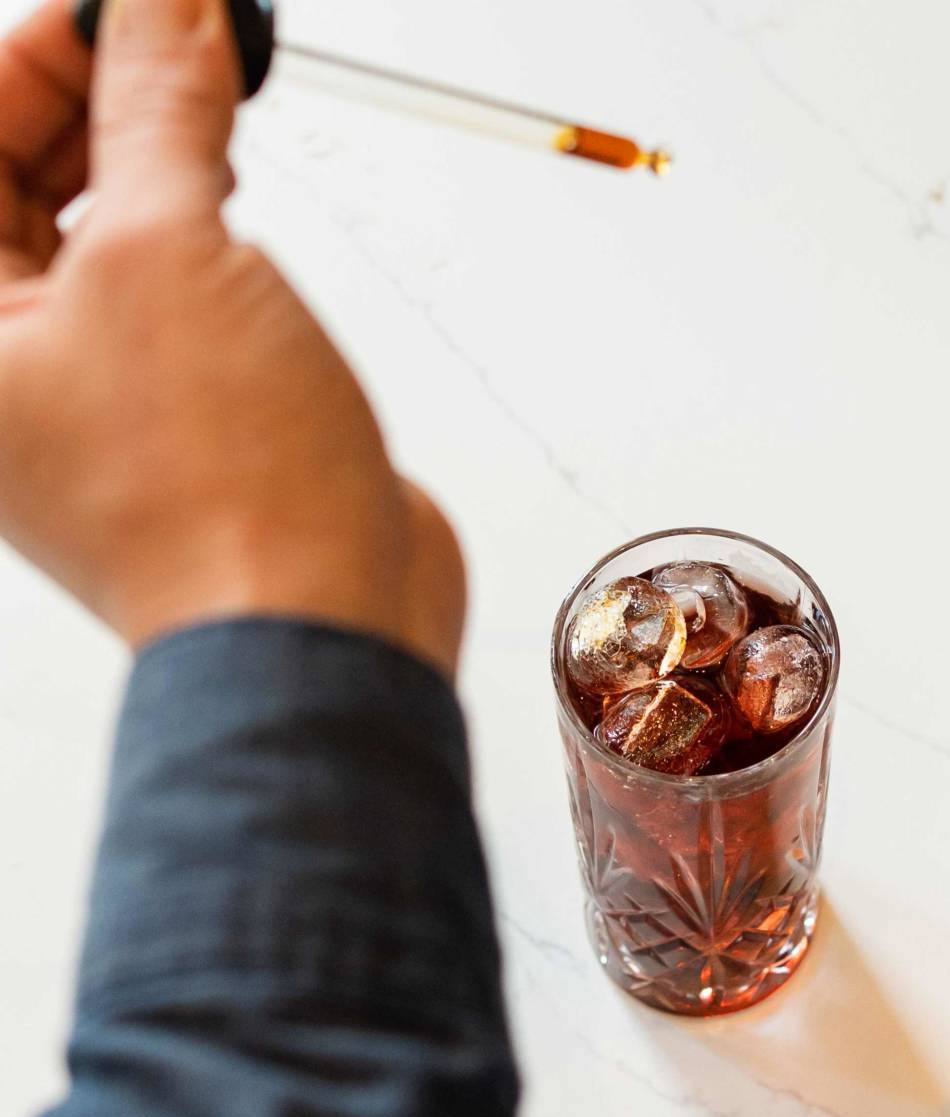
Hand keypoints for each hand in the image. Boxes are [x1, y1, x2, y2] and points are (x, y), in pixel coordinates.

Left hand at [0, 0, 464, 675]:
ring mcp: (83, 381)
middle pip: (16, 170)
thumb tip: (161, 7)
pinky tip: (234, 180)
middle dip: (95, 83)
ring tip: (214, 86)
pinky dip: (198, 214)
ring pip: (94, 216)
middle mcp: (0, 358)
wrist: (321, 624)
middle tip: (182, 29)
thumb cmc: (221, 500)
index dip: (41, 47)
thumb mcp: (171, 257)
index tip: (127, 6)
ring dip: (150, 144)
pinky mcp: (172, 399)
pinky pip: (163, 274)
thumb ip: (156, 108)